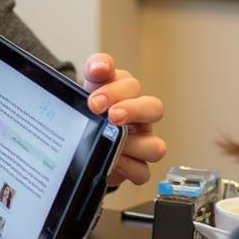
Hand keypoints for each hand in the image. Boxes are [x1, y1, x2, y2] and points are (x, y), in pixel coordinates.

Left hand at [83, 54, 166, 185]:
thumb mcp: (90, 87)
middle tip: (110, 115)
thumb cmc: (92, 109)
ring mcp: (142, 142)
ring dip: (134, 145)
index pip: (129, 83)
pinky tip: (113, 160)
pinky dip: (128, 167)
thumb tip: (100, 66)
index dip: (113, 89)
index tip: (94, 100)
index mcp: (128, 93)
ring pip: (156, 146)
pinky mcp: (136, 167)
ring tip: (112, 141)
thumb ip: (95, 69)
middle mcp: (140, 116)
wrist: (82, 140)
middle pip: (155, 109)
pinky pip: (143, 172)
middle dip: (133, 110)